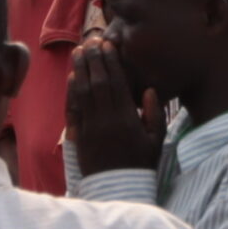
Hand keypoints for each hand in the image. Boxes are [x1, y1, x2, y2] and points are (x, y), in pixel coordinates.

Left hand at [65, 32, 163, 177]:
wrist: (118, 188)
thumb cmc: (141, 163)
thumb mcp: (156, 139)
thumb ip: (153, 113)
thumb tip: (148, 89)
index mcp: (126, 118)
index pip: (117, 83)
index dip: (111, 63)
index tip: (108, 45)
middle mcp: (106, 120)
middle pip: (98, 83)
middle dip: (93, 60)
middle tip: (90, 40)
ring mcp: (91, 128)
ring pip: (83, 93)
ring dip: (80, 70)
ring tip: (78, 52)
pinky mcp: (80, 137)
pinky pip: (74, 111)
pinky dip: (71, 93)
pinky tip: (71, 79)